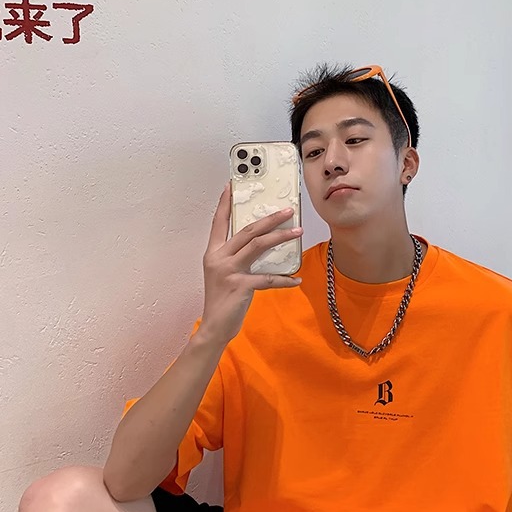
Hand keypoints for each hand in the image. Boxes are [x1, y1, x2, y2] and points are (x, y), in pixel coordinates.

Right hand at [198, 183, 302, 346]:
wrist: (214, 327)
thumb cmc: (223, 300)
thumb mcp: (225, 274)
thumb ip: (237, 258)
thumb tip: (262, 244)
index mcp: (213, 253)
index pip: (219, 222)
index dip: (225, 203)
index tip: (231, 184)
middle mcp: (219, 258)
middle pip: (247, 230)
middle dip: (269, 218)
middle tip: (288, 210)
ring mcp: (229, 271)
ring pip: (258, 246)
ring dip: (280, 238)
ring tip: (298, 232)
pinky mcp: (241, 286)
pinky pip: (268, 278)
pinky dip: (284, 280)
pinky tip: (296, 280)